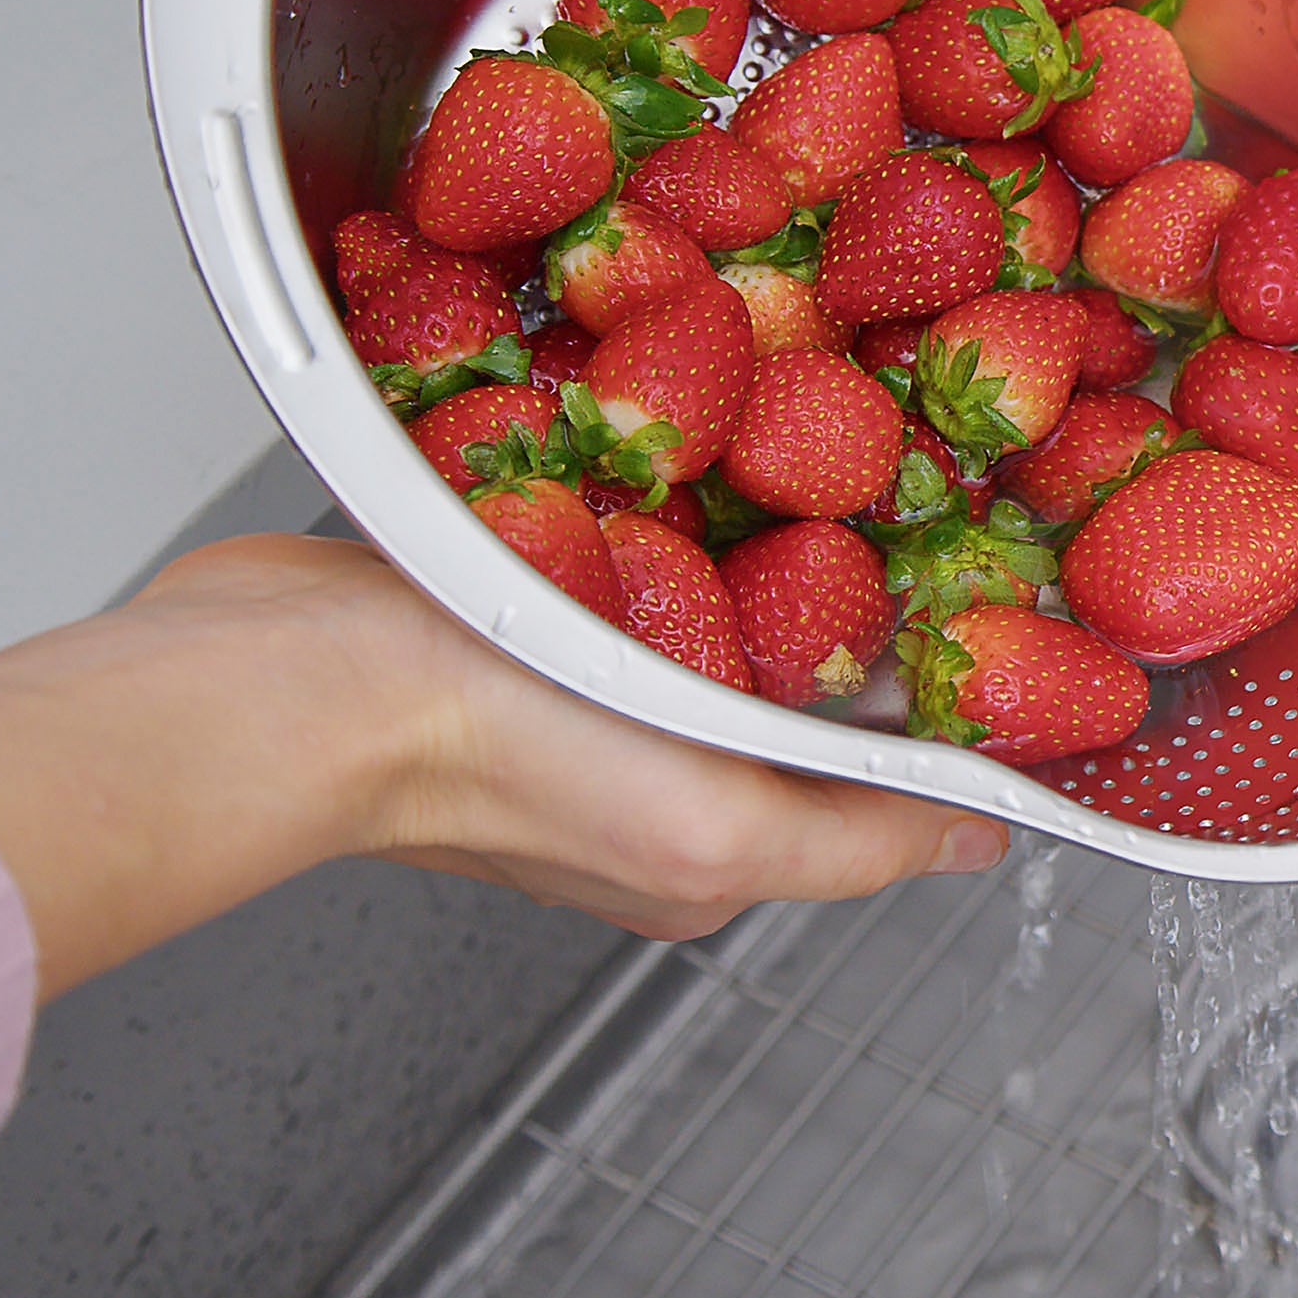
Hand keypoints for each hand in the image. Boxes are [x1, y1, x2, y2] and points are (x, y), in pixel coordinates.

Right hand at [0, 534, 1007, 999]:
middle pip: (812, 680)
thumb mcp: (707, 825)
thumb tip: (977, 846)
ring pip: (739, 606)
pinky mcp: (552, 606)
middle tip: (932, 506)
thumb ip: (848, 836)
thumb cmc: (484, 758)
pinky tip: (724, 451)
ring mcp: (606, 684)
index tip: (1000, 607)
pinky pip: (660, 556)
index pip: (873, 773)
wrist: (297, 673)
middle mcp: (668, 766)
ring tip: (846, 461)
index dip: (946, 698)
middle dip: (876, 602)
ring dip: (788, 543)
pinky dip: (699, 514)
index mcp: (714, 842)